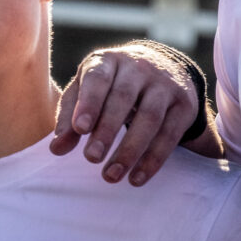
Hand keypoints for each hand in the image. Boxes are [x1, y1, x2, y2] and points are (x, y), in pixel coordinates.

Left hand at [50, 44, 201, 185]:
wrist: (161, 67)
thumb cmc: (109, 86)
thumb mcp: (85, 93)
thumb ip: (69, 118)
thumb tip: (56, 149)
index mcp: (106, 62)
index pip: (97, 79)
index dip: (89, 104)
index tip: (80, 129)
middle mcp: (137, 68)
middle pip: (123, 99)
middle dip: (106, 131)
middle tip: (91, 158)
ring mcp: (164, 85)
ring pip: (150, 118)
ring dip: (130, 150)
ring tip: (110, 176)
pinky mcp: (184, 104)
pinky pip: (170, 134)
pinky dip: (153, 159)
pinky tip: (136, 178)